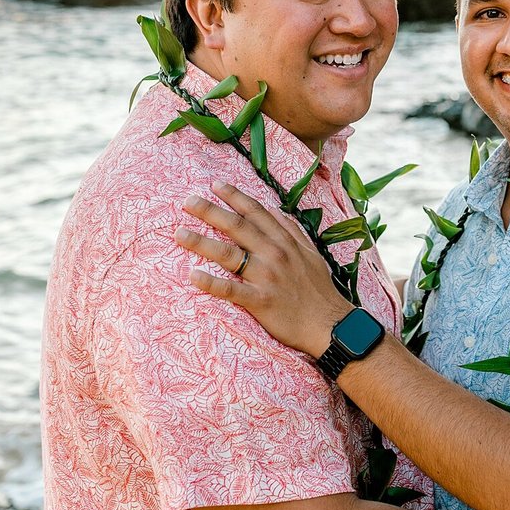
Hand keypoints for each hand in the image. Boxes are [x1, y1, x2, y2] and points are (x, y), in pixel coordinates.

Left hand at [175, 183, 349, 356]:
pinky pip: (231, 290)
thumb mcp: (311, 253)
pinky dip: (210, 282)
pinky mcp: (260, 301)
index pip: (256, 212)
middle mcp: (274, 254)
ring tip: (179, 233)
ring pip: (228, 254)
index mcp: (285, 242)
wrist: (330, 324)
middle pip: (237, 226)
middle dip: (210, 211)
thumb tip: (276, 210)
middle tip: (187, 201)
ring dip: (201, 242)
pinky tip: (192, 275)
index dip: (234, 196)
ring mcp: (266, 277)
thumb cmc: (319, 290)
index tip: (215, 185)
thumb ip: (292, 230)